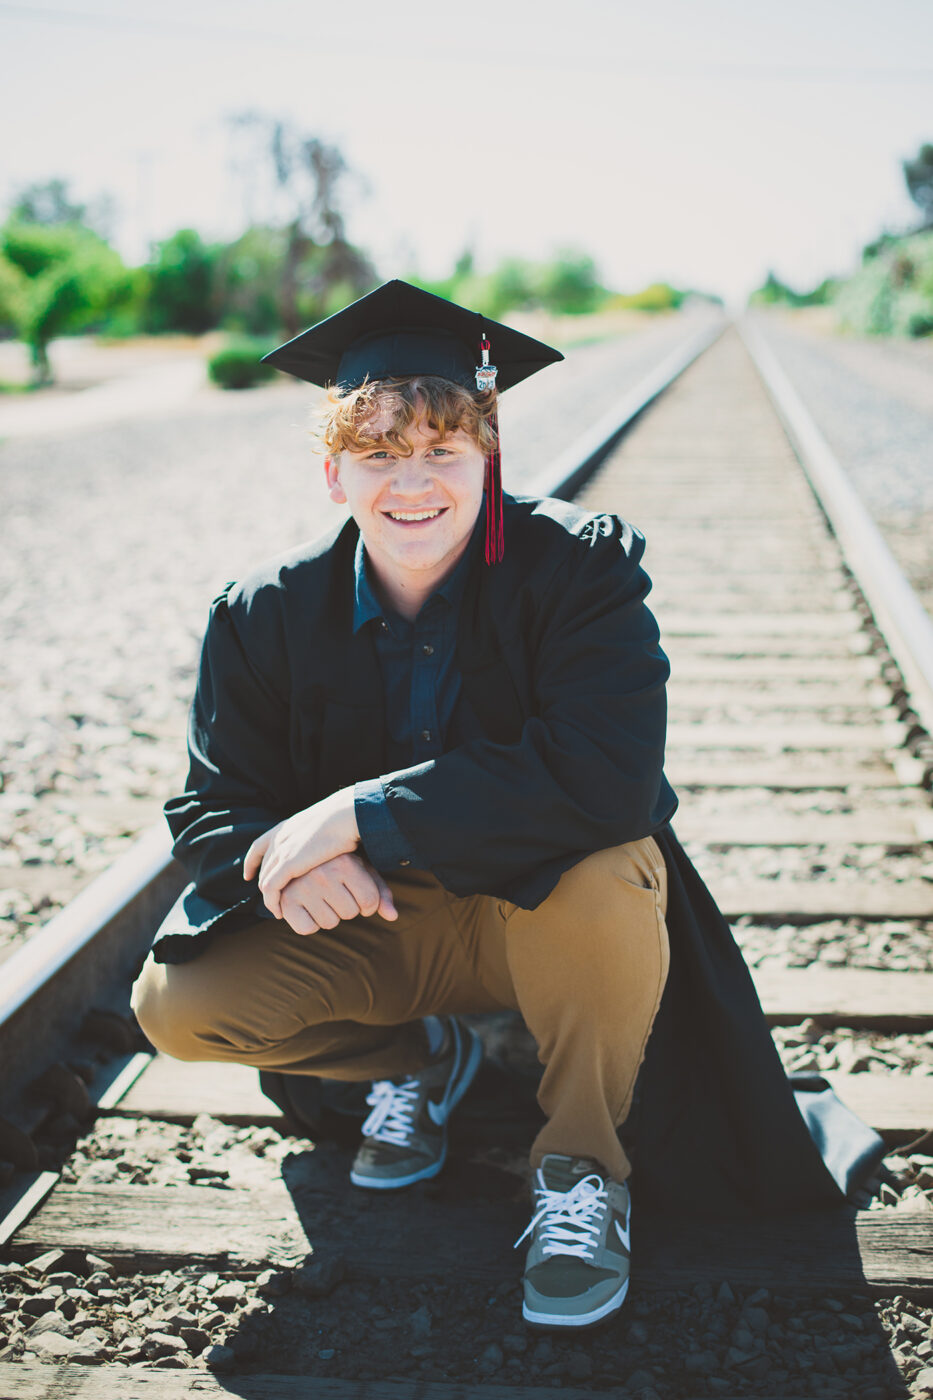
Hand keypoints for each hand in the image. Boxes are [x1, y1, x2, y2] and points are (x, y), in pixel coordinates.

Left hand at [243, 788, 360, 918]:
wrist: (347, 814)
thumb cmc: (346, 818)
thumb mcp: (324, 825)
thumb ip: (317, 835)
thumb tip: (326, 843)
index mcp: (286, 827)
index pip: (259, 846)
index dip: (252, 862)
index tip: (249, 874)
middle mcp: (279, 838)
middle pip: (263, 866)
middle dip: (264, 883)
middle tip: (272, 899)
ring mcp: (281, 850)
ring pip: (265, 880)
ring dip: (270, 897)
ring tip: (278, 910)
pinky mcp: (288, 864)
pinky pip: (271, 888)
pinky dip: (272, 902)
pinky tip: (279, 912)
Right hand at [277, 853, 397, 935]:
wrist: (299, 854)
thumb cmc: (339, 864)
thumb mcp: (362, 871)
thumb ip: (380, 893)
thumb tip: (393, 916)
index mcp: (345, 863)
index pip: (370, 902)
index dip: (368, 905)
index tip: (359, 894)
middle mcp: (323, 873)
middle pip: (350, 913)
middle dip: (347, 908)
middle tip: (336, 892)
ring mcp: (303, 887)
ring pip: (330, 923)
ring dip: (329, 916)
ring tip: (321, 897)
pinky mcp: (286, 900)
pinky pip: (306, 929)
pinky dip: (309, 924)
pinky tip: (307, 907)